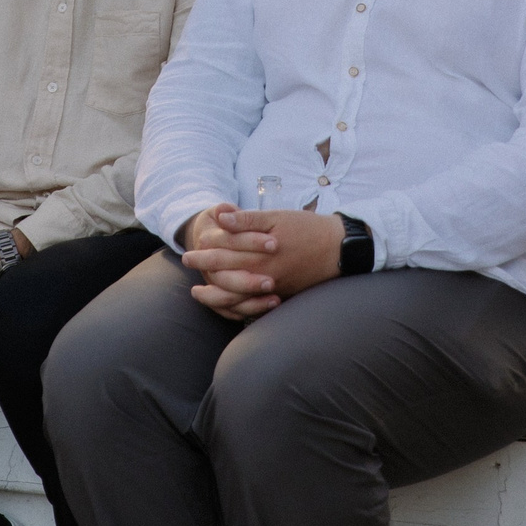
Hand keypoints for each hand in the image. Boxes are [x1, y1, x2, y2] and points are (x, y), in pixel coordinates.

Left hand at [182, 206, 343, 319]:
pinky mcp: (280, 297)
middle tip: (187, 262)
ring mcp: (272, 289)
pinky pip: (252, 308)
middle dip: (205, 269)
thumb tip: (219, 217)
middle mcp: (263, 275)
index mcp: (260, 253)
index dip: (206, 249)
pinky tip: (225, 305)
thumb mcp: (276, 217)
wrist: (338, 250)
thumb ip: (246, 219)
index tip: (192, 246)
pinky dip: (235, 308)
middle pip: (225, 276)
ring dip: (214, 296)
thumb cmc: (306, 229)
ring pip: (236, 299)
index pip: (224, 252)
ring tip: (199, 293)